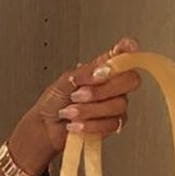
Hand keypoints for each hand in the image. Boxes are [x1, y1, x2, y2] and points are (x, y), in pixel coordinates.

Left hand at [8, 36, 142, 172]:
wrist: (45, 128)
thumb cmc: (53, 103)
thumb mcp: (64, 82)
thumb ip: (85, 73)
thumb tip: (103, 70)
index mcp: (101, 70)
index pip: (122, 55)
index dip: (129, 49)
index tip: (129, 47)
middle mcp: (111, 86)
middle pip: (129, 81)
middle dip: (101, 90)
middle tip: (78, 95)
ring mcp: (113, 105)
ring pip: (118, 105)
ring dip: (89, 110)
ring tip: (70, 112)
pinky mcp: (111, 124)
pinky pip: (111, 124)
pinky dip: (90, 125)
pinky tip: (76, 124)